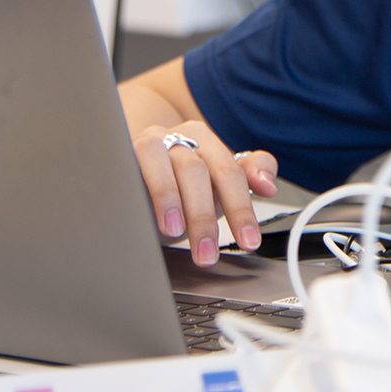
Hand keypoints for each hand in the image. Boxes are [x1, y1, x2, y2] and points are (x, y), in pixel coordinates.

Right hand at [133, 119, 278, 267]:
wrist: (129, 173)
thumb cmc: (179, 184)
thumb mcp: (214, 186)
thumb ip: (248, 176)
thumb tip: (268, 185)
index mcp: (206, 142)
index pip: (231, 173)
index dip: (241, 209)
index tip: (248, 241)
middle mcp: (179, 138)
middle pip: (199, 172)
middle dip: (205, 217)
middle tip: (207, 254)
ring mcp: (150, 144)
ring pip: (168, 169)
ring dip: (173, 202)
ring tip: (176, 232)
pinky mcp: (122, 155)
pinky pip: (132, 169)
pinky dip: (142, 192)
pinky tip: (144, 214)